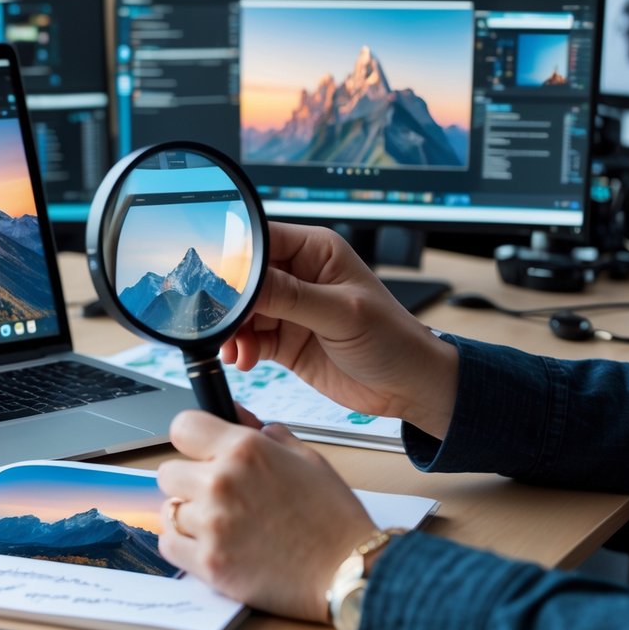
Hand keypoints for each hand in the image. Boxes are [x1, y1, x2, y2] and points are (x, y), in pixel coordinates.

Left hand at [158, 411, 376, 621]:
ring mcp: (213, 525)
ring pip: (169, 510)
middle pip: (167, 472)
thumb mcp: (306, 458)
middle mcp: (222, 482)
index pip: (182, 426)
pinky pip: (169, 545)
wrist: (349, 570)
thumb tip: (235, 414)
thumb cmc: (332, 516)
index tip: (199, 451)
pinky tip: (210, 543)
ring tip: (221, 523)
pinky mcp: (210, 563)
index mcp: (245, 450)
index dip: (191, 439)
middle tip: (215, 494)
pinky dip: (184, 545)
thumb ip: (265, 433)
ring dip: (190, 515)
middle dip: (188, 480)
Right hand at [222, 222, 456, 438]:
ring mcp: (290, 309)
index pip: (262, 241)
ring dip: (232, 330)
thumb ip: (291, 296)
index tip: (218, 283)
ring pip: (242, 311)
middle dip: (230, 302)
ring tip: (237, 349)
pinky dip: (240, 349)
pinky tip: (245, 359)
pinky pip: (249, 338)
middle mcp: (299, 275)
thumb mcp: (342, 312)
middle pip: (245, 279)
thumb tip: (246, 282)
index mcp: (316, 251)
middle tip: (223, 323)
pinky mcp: (284, 339)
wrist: (409, 387)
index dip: (236, 259)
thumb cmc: (394, 340)